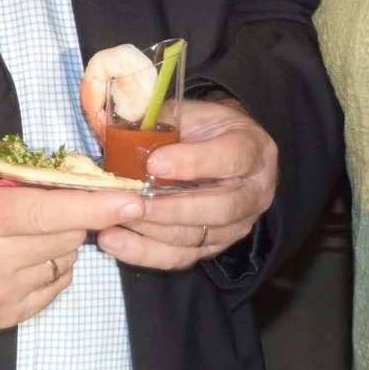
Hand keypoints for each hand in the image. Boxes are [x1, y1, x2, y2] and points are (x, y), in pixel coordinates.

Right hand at [0, 60, 146, 331]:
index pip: (45, 213)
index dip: (92, 206)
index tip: (131, 199)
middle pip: (62, 238)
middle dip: (73, 216)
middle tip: (61, 198)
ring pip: (61, 265)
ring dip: (62, 243)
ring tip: (35, 226)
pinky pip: (50, 291)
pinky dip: (50, 270)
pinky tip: (27, 253)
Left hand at [92, 96, 277, 270]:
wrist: (222, 150)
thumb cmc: (204, 129)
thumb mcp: (191, 113)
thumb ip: (161, 120)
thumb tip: (116, 125)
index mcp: (253, 149)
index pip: (231, 158)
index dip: (193, 163)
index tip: (153, 163)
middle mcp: (254, 193)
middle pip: (219, 208)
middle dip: (170, 208)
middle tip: (131, 202)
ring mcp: (237, 225)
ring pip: (198, 237)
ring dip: (152, 231)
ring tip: (114, 220)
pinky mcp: (214, 246)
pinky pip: (181, 257)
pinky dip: (145, 252)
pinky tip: (115, 240)